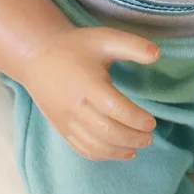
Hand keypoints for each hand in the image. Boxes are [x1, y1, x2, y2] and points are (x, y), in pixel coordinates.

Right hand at [22, 25, 159, 160]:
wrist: (36, 57)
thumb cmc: (75, 47)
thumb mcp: (104, 38)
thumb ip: (132, 45)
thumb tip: (157, 54)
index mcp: (87, 84)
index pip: (115, 109)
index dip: (136, 119)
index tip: (152, 122)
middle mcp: (75, 105)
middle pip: (107, 131)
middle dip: (133, 138)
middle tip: (149, 136)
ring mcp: (66, 120)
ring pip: (95, 145)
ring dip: (120, 150)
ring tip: (138, 146)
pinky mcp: (61, 128)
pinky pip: (83, 149)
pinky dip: (103, 155)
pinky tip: (119, 151)